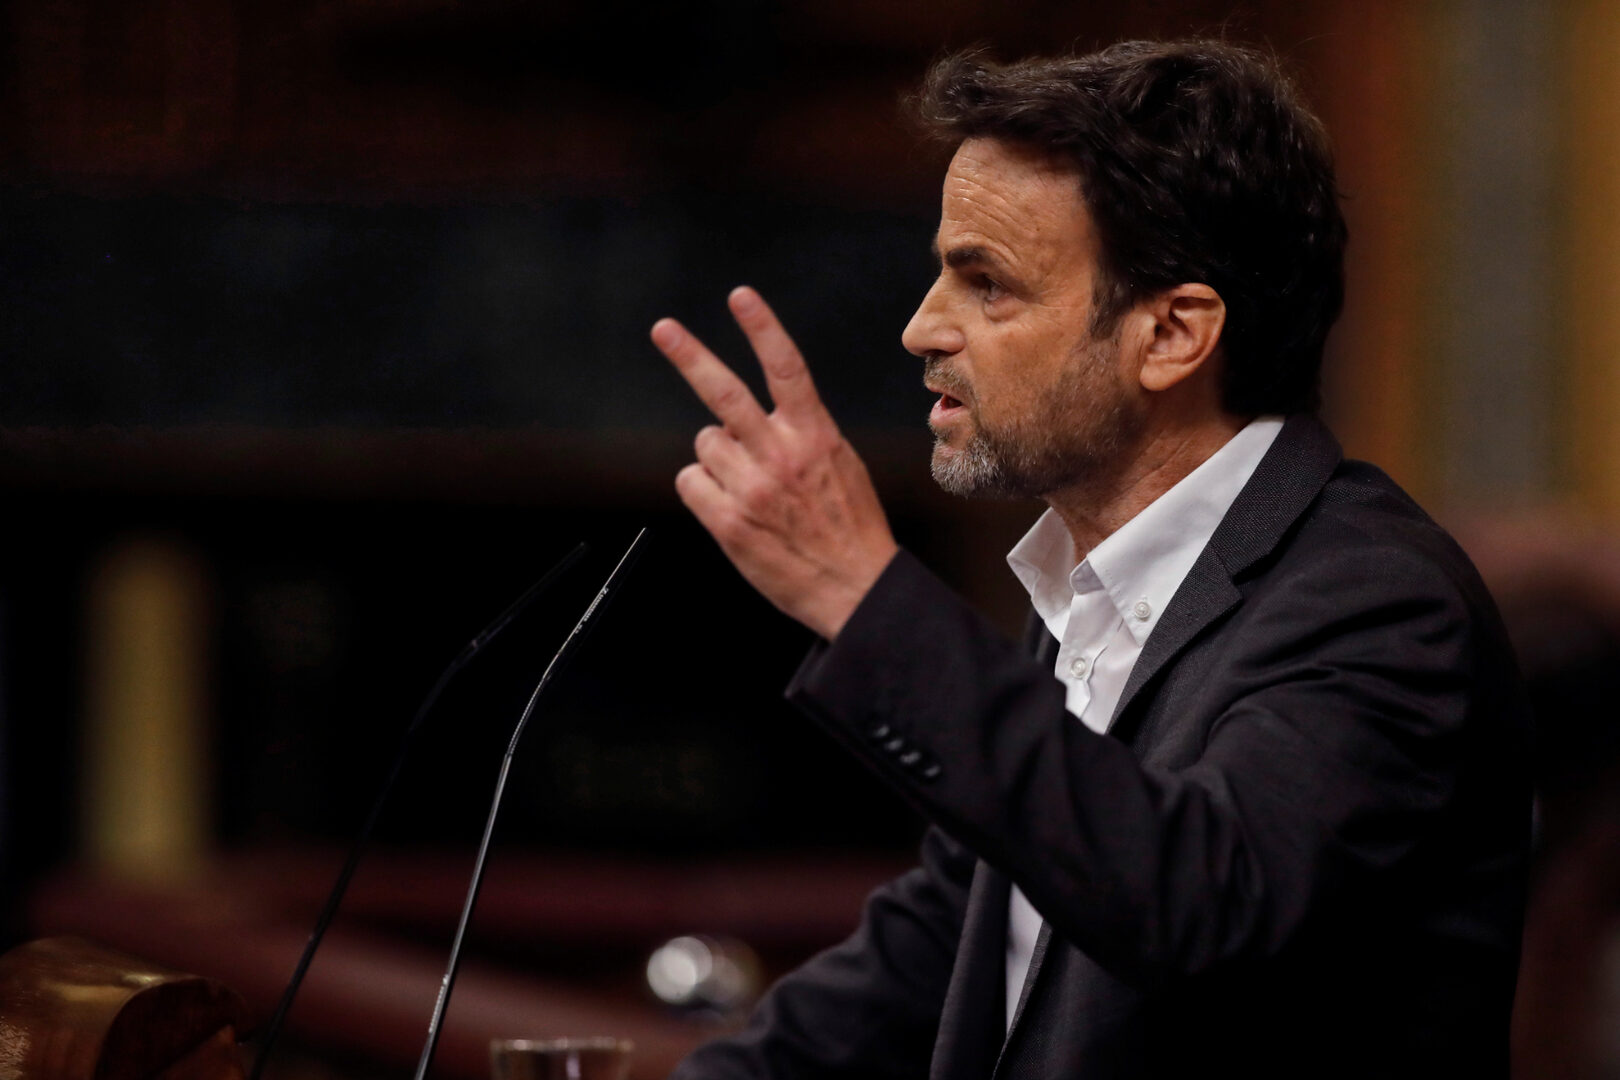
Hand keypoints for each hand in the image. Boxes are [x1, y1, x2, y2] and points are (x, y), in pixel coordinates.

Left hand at [652, 286, 898, 638]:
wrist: (856, 588)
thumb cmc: (849, 527)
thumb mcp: (841, 465)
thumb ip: (801, 434)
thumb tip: (750, 418)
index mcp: (816, 436)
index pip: (786, 368)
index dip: (762, 328)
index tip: (740, 296)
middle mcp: (782, 456)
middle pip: (725, 394)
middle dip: (690, 355)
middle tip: (662, 328)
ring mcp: (752, 489)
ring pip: (705, 444)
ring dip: (717, 458)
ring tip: (749, 486)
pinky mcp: (729, 523)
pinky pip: (691, 482)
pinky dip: (703, 489)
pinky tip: (732, 508)